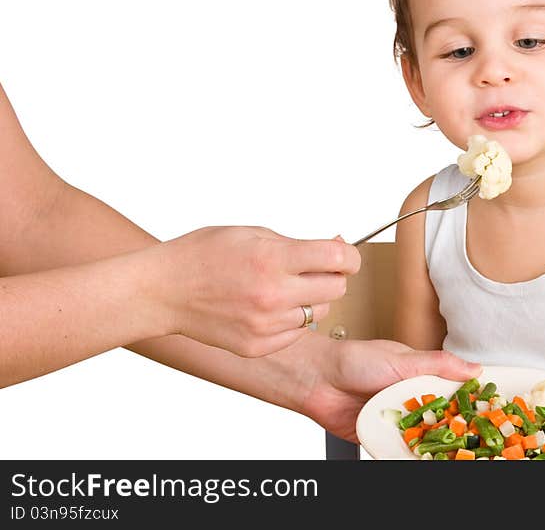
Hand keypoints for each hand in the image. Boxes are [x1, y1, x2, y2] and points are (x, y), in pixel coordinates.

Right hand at [155, 226, 360, 357]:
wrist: (161, 290)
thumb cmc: (202, 255)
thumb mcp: (252, 233)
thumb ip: (297, 242)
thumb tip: (337, 246)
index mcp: (273, 259)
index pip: (338, 258)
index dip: (349, 255)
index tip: (346, 255)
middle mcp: (272, 294)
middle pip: (336, 289)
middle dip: (332, 276)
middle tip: (313, 270)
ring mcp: (265, 324)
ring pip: (319, 313)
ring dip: (311, 299)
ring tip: (282, 288)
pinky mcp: (258, 346)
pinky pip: (297, 333)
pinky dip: (291, 320)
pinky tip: (267, 307)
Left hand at [276, 336, 481, 441]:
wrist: (316, 380)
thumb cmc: (355, 360)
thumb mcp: (402, 359)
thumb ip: (437, 364)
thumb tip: (473, 367)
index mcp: (421, 377)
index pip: (454, 392)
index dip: (471, 404)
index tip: (492, 413)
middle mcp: (412, 399)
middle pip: (443, 420)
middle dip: (458, 431)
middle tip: (479, 442)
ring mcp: (398, 421)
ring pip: (425, 438)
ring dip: (437, 447)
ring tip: (458, 457)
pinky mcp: (381, 438)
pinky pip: (401, 451)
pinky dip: (412, 457)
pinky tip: (426, 462)